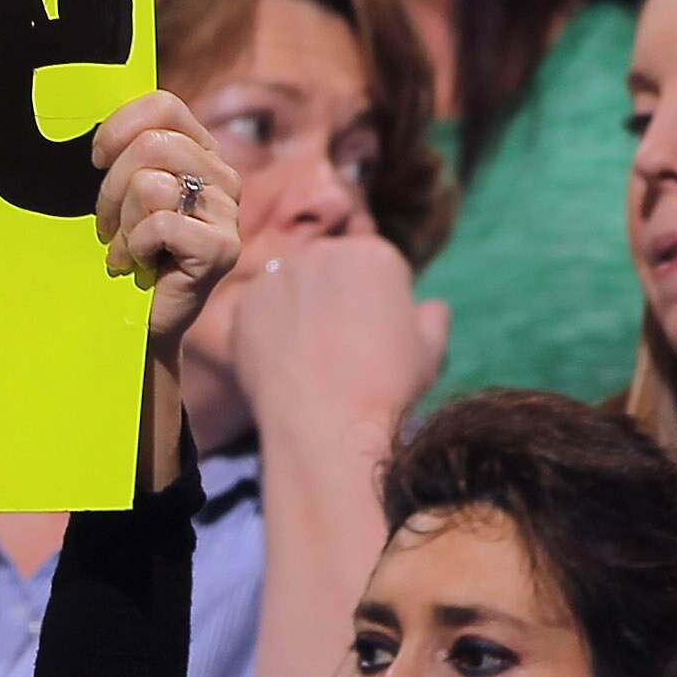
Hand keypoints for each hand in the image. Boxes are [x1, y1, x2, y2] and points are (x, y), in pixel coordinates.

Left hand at [90, 91, 244, 354]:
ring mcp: (227, 213)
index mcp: (201, 152)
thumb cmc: (127, 249)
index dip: (118, 128)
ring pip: (150, 186)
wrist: (138, 319)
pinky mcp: (222, 248)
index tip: (98, 160)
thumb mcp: (122, 192)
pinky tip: (141, 264)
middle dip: (112, 188)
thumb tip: (92, 116)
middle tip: (109, 223)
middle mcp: (222, 176)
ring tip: (129, 246)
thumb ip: (125, 152)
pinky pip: (159, 224)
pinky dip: (136, 247)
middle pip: (151, 146)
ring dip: (124, 223)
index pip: (163, 106)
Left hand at [223, 232, 448, 436]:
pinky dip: (268, 329)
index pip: (377, 265)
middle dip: (337, 294)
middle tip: (340, 342)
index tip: (375, 332)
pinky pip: (259, 310)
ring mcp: (276, 276)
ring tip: (310, 354)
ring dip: (300, 307)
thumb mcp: (430, 351)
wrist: (324, 423)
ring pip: (292, 285)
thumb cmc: (387, 386)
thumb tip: (428, 307)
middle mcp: (322, 253)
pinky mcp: (244, 305)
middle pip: (331, 267)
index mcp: (374, 254)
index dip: (379, 300)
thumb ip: (433, 317)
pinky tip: (281, 361)